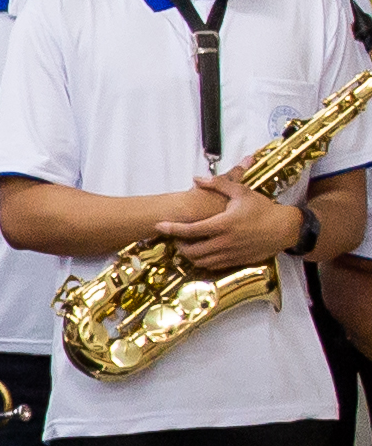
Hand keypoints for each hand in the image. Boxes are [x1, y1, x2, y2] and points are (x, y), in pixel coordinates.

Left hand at [164, 185, 306, 274]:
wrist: (285, 228)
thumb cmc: (263, 209)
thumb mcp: (242, 192)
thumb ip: (218, 184)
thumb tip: (196, 178)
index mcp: (223, 224)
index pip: (190, 230)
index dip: (172, 229)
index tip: (159, 225)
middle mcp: (224, 242)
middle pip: (191, 250)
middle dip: (178, 244)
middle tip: (176, 236)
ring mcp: (230, 254)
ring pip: (200, 261)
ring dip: (189, 254)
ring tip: (187, 243)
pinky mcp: (236, 262)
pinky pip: (212, 266)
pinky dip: (202, 261)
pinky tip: (202, 251)